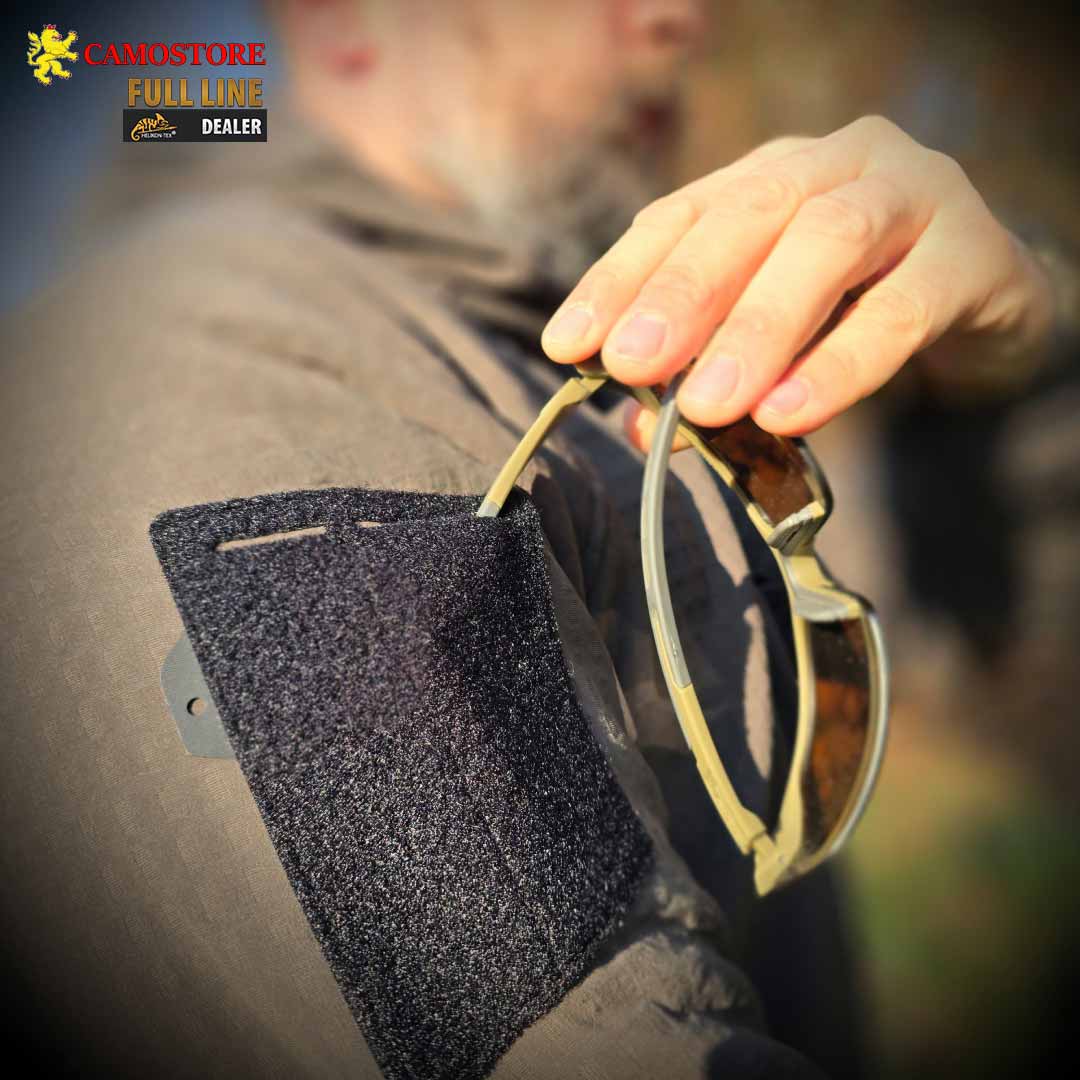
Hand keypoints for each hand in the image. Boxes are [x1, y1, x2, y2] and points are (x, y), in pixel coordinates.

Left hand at [540, 116, 1054, 440]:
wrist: (989, 304)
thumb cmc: (858, 315)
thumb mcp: (772, 340)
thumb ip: (706, 371)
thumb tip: (634, 430)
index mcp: (772, 177)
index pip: (680, 217)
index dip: (619, 279)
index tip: (567, 346)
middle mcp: (838, 164)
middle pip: (747, 215)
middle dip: (680, 294)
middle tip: (629, 365)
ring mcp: (915, 193)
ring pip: (826, 243)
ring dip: (757, 327)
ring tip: (705, 405)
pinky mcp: (975, 252)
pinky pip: (903, 308)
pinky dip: (840, 364)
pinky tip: (787, 414)